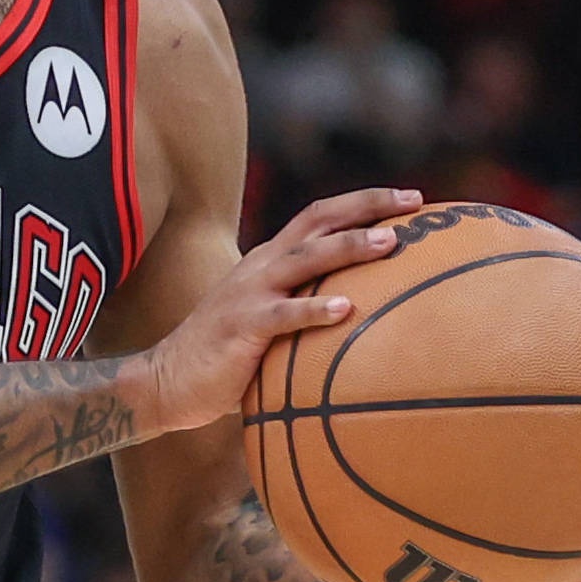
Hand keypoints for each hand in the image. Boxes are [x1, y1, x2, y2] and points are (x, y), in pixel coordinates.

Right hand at [136, 188, 418, 434]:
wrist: (166, 382)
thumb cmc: (226, 357)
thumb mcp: (268, 319)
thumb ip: (304, 306)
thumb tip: (365, 314)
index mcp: (269, 260)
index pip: (320, 216)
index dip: (363, 202)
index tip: (411, 198)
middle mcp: (261, 266)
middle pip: (318, 221)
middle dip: (367, 206)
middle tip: (414, 201)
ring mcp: (249, 294)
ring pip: (305, 258)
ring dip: (348, 247)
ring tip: (388, 242)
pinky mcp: (241, 327)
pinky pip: (283, 315)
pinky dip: (315, 309)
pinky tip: (346, 309)